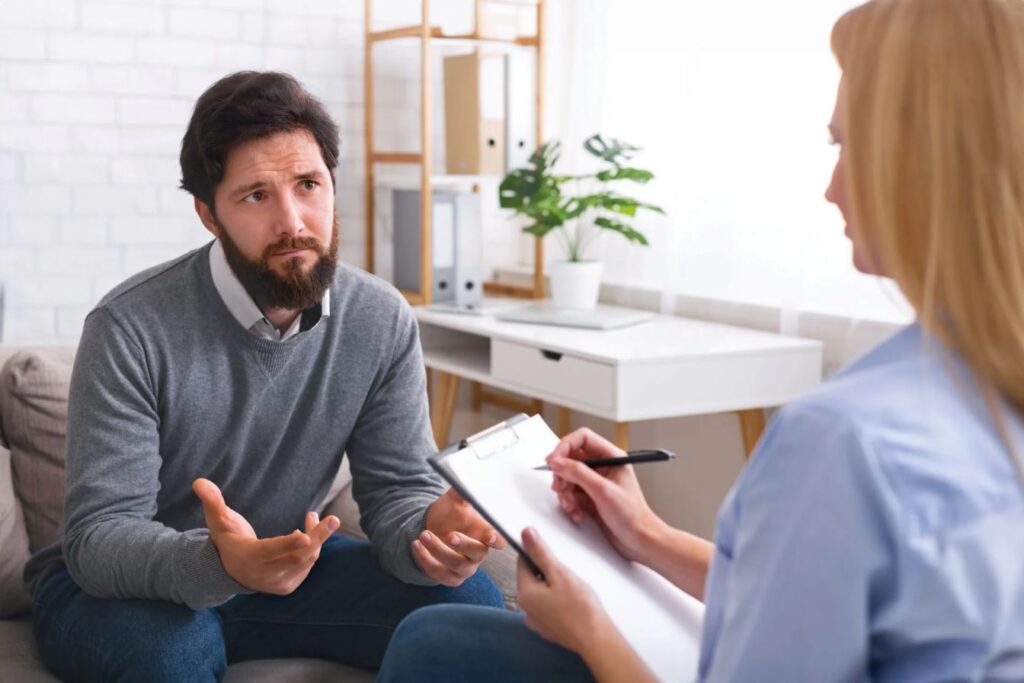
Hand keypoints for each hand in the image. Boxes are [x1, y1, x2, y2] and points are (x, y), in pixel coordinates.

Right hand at [192, 478, 338, 594]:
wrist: (231, 571)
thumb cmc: (227, 538)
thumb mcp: (218, 521)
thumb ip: (212, 501)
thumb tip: (198, 481)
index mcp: (248, 558)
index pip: (270, 552)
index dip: (287, 544)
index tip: (304, 536)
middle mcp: (264, 575)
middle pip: (296, 557)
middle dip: (317, 537)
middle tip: (333, 519)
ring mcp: (278, 583)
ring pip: (306, 560)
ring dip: (317, 537)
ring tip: (315, 516)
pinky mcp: (289, 586)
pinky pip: (307, 565)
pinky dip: (313, 547)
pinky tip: (309, 531)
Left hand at [414, 487, 505, 586]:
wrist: (433, 529)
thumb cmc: (450, 515)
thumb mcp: (455, 501)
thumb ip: (462, 491)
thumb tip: (464, 478)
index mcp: (484, 534)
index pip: (498, 540)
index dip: (496, 540)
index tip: (491, 536)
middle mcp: (478, 554)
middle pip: (478, 553)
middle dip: (463, 545)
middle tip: (449, 535)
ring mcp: (465, 568)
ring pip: (455, 565)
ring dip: (438, 551)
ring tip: (423, 535)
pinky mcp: (449, 578)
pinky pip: (438, 574)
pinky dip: (425, 560)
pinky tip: (416, 545)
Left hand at [516, 527, 615, 655]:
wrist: (596, 640)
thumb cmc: (580, 608)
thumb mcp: (560, 573)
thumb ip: (541, 553)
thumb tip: (525, 534)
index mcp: (524, 594)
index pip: (523, 563)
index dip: (537, 554)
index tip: (552, 553)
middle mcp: (526, 610)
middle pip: (532, 579)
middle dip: (548, 572)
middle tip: (567, 573)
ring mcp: (537, 622)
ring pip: (542, 594)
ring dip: (554, 587)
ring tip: (573, 589)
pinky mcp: (549, 629)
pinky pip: (549, 608)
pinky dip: (558, 602)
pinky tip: (573, 603)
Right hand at [547, 428, 666, 565]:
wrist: (640, 541)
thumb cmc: (633, 516)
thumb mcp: (603, 491)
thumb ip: (578, 473)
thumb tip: (557, 461)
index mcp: (612, 457)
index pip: (583, 438)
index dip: (565, 446)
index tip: (553, 461)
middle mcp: (603, 467)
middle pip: (571, 458)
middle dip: (563, 474)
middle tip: (560, 487)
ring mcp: (595, 482)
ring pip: (568, 478)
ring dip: (566, 493)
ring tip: (573, 506)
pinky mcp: (590, 497)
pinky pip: (570, 494)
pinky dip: (570, 504)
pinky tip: (578, 514)